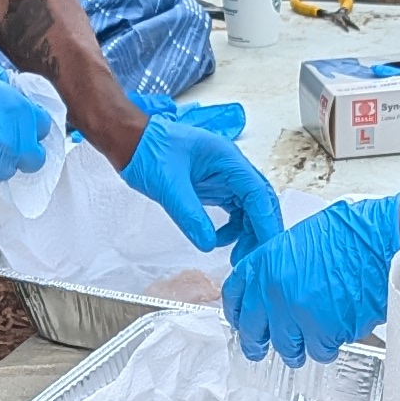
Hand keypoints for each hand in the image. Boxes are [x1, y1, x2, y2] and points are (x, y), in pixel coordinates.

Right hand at [0, 41, 54, 183]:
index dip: (33, 126)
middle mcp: (6, 140)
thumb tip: (15, 97)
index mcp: (16, 111)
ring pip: (3, 171)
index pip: (44, 129)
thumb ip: (7, 90)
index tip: (24, 125)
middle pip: (32, 160)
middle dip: (23, 151)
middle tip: (7, 141)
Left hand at [123, 98, 282, 253]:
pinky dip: (232, 228)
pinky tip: (219, 240)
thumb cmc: (149, 151)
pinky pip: (234, 210)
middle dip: (261, 230)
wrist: (132, 142)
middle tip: (255, 258)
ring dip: (248, 232)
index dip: (265, 221)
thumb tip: (207, 244)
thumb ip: (189, 215)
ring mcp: (224, 177)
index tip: (267, 246)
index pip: (258, 193)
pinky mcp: (215, 187)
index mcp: (227, 159)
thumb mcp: (168, 186)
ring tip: (238, 256)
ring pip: (249, 208)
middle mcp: (231, 167)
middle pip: (260, 201)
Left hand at [223, 196, 399, 362]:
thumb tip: (276, 285)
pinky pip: (319, 350)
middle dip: (256, 343)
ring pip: (287, 346)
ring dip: (297, 348)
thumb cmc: (354, 233)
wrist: (383, 241)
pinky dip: (328, 346)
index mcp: (267, 262)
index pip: (235, 295)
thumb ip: (282, 265)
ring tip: (309, 343)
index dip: (237, 312)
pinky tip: (336, 334)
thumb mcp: (303, 239)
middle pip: (253, 330)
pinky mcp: (323, 331)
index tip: (240, 321)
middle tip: (259, 348)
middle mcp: (275, 289)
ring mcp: (297, 313)